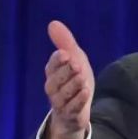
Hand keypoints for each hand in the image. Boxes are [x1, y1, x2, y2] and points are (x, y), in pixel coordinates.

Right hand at [42, 20, 94, 138]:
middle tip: (76, 64)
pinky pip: (72, 108)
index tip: (65, 54)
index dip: (58, 61)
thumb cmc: (74, 81)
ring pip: (63, 95)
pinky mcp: (70, 115)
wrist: (77, 110)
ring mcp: (60, 103)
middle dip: (65, 72)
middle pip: (55, 81)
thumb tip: (53, 23)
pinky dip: (78, 101)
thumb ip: (65, 42)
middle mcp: (52, 88)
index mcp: (52, 73)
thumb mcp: (74, 59)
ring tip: (82, 77)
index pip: (51, 66)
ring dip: (73, 85)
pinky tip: (85, 92)